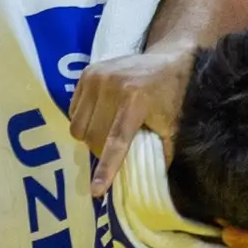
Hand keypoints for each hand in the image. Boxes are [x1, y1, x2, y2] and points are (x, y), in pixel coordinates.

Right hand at [68, 42, 195, 196]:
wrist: (170, 57)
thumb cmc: (174, 95)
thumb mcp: (173, 126)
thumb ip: (162, 153)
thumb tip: (150, 184)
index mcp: (136, 100)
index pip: (116, 141)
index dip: (106, 168)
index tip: (96, 191)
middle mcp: (112, 86)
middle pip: (92, 137)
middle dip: (100, 151)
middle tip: (116, 151)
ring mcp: (96, 77)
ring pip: (78, 126)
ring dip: (90, 136)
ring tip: (108, 131)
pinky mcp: (87, 73)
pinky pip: (73, 111)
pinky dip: (84, 120)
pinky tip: (101, 115)